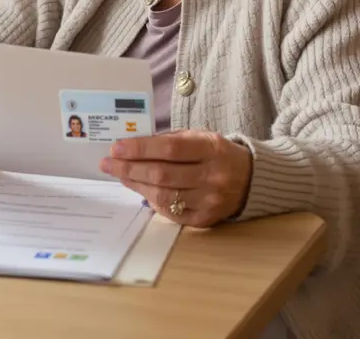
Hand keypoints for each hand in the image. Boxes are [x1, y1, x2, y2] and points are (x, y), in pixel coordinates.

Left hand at [99, 131, 252, 226]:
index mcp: (211, 149)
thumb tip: (132, 146)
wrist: (251, 179)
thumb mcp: (200, 138)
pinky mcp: (206, 219)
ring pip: (164, 196)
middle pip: (162, 174)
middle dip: (130, 168)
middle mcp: (212, 176)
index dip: (140, 148)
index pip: (169, 148)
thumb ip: (170, 141)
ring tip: (120, 175)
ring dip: (136, 185)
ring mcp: (210, 201)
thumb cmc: (217, 154)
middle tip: (108, 163)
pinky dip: (153, 201)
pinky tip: (142, 190)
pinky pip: (171, 213)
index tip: (116, 147)